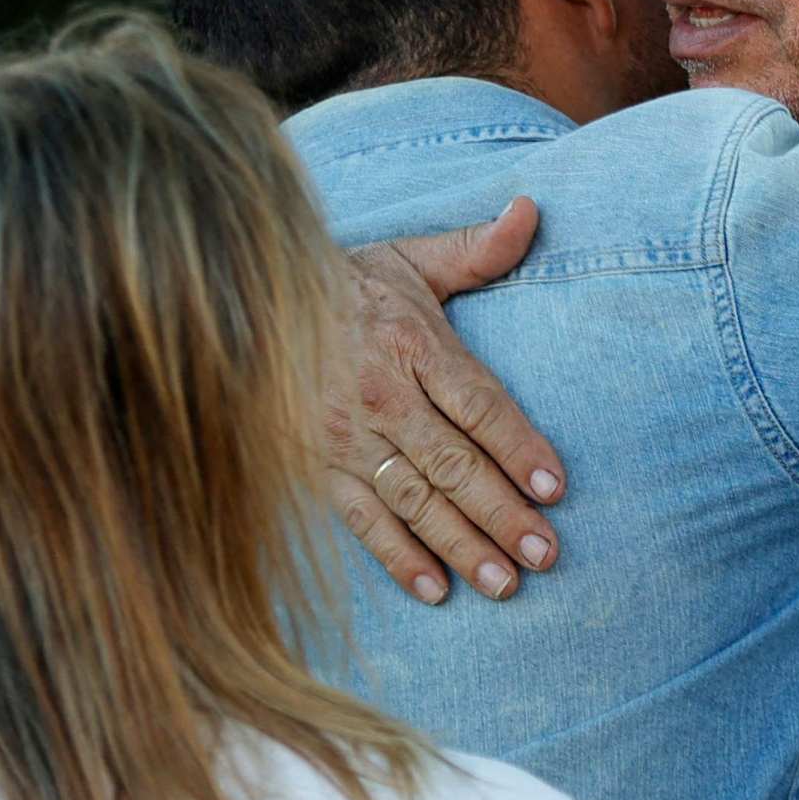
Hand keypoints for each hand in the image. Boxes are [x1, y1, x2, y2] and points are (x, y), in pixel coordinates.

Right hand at [328, 200, 570, 606]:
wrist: (244, 299)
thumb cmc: (348, 283)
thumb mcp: (410, 257)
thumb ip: (477, 248)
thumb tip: (534, 209)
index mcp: (410, 343)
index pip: (477, 403)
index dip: (517, 446)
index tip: (554, 487)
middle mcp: (380, 396)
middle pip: (452, 463)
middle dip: (502, 513)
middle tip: (547, 554)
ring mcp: (345, 437)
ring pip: (413, 500)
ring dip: (461, 545)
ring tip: (506, 584)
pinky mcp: (317, 467)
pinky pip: (360, 519)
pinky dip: (396, 556)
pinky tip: (434, 590)